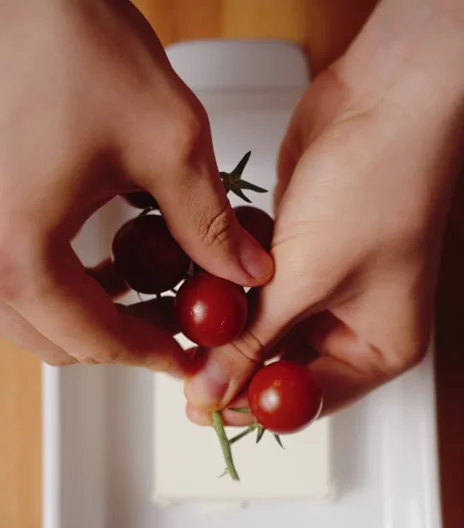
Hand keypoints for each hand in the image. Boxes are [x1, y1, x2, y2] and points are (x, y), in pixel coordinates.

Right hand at [0, 0, 272, 369]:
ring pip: (35, 319)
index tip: (192, 355)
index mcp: (20, 251)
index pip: (97, 342)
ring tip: (152, 296)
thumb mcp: (166, 142)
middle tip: (178, 326)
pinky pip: (17, 281)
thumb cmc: (69, 42)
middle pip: (60, 343)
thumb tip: (248, 273)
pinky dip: (64, 287)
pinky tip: (106, 263)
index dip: (154, 356)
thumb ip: (210, 224)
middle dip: (125, 342)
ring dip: (94, 317)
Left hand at [186, 0, 463, 419]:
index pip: (306, 403)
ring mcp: (329, 289)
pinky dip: (231, 285)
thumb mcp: (306, 280)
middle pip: (281, 368)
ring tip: (181, 320)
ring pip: (263, 326)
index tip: (200, 407)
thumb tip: (212, 392)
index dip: (249, 409)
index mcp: (379, 349)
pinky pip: (258, 287)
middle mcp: (356, 325)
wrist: (386, 97)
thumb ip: (252, 342)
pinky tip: (199, 281)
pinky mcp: (303, 254)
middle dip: (232, 361)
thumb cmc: (378, 186)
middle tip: (183, 363)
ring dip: (225, 321)